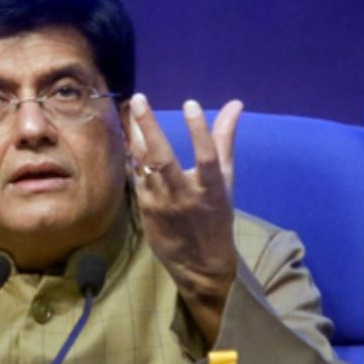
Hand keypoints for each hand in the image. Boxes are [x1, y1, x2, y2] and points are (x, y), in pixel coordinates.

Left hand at [127, 93, 242, 344]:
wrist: (200, 264)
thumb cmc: (216, 217)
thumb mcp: (225, 181)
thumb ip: (224, 141)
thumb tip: (235, 105)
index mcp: (210, 189)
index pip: (206, 156)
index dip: (199, 130)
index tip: (191, 103)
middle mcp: (183, 195)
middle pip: (162, 158)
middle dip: (149, 127)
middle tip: (139, 99)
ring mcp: (160, 203)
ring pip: (143, 166)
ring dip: (135, 138)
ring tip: (132, 112)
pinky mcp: (144, 209)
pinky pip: (135, 177)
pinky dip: (132, 157)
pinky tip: (129, 138)